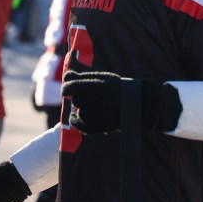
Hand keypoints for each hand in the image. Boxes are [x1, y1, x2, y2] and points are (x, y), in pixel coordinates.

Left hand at [62, 70, 182, 133]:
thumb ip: (83, 76)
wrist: (136, 106)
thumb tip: (66, 75)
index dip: (67, 87)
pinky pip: (76, 123)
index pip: (70, 86)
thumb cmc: (118, 89)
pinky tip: (82, 116)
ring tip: (96, 105)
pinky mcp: (93, 126)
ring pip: (77, 110)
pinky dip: (77, 120)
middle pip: (76, 99)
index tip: (69, 88)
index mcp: (95, 86)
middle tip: (91, 96)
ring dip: (82, 107)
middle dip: (80, 97)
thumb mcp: (103, 78)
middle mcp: (92, 101)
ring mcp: (93, 115)